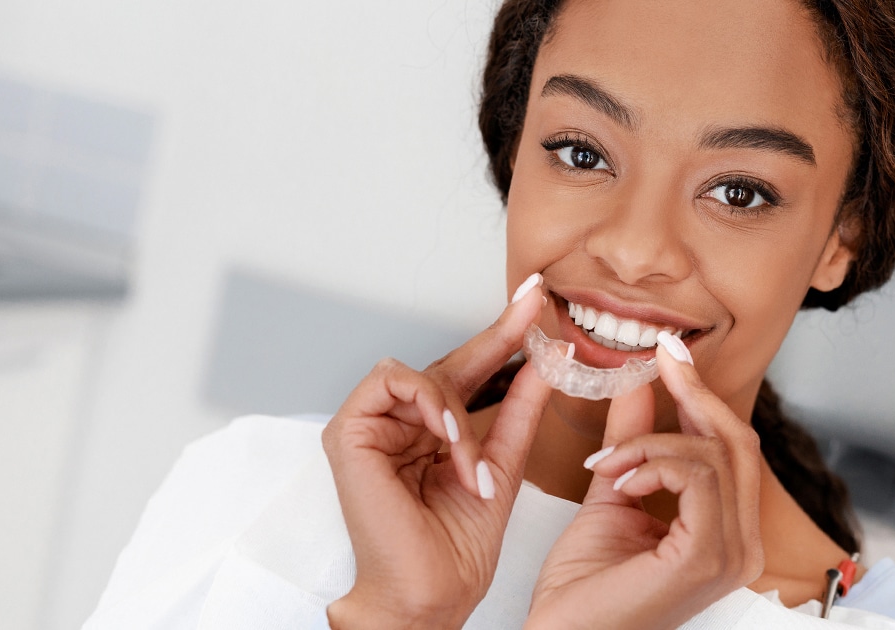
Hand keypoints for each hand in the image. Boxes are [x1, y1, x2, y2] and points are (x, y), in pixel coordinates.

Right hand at [322, 274, 551, 629]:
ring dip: (457, 410)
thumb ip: (520, 408)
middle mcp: (400, 423)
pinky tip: (447, 436)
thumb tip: (547, 356)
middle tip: (532, 308)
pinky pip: (392, 382)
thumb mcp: (502, 463)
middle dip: (495, 338)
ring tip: (469, 457)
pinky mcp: (348, 431)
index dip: (502, 334)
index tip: (535, 298)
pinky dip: (428, 404)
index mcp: (433, 432)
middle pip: (447, 363)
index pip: (469, 372)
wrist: (431, 594)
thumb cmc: (456, 546)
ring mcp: (372, 426)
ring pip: (423, 373)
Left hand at [526, 333, 763, 629]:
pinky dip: (653, 463)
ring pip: (712, 454)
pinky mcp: (705, 558)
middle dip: (694, 392)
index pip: (732, 448)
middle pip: (737, 442)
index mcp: (726, 532)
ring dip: (650, 442)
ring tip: (608, 466)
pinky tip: (619, 481)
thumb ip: (631, 442)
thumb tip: (640, 384)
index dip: (703, 395)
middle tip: (657, 360)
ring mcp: (729, 556)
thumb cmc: (582, 588)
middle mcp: (741, 546)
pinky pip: (696, 477)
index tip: (670, 354)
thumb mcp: (612, 493)